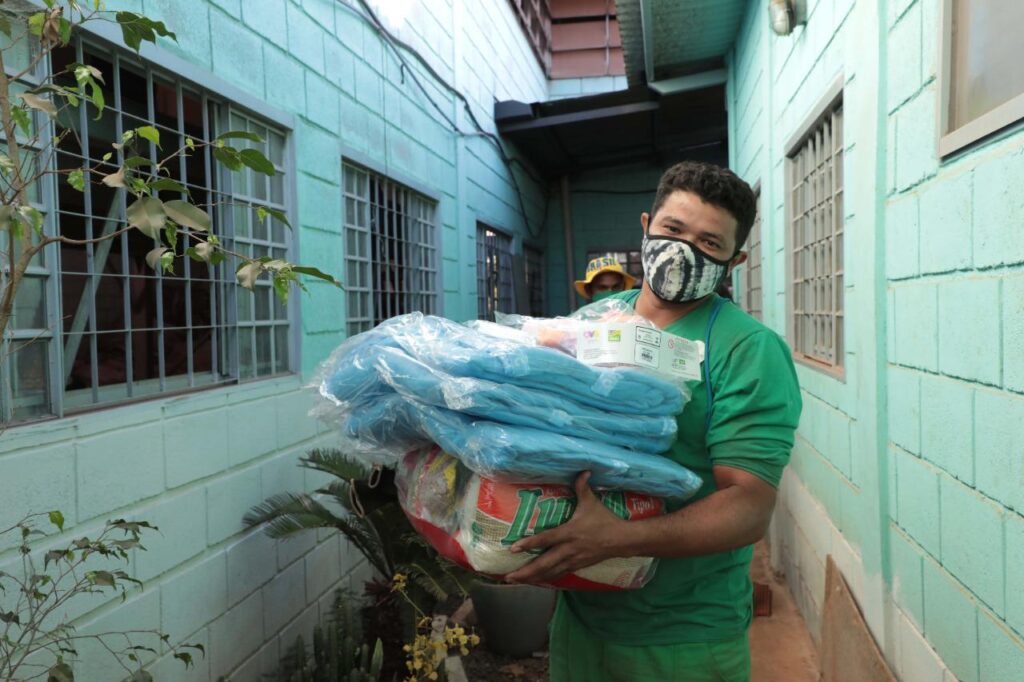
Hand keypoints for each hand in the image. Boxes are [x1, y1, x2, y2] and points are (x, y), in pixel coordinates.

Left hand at [505, 472, 629, 584]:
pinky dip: (546, 579)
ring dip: (533, 578)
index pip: (546, 539)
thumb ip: (582, 487)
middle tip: (508, 577)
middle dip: (526, 571)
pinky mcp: (577, 566)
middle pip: (544, 563)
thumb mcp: (592, 502)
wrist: (622, 540)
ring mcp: (573, 560)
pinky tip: (536, 582)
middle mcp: (569, 549)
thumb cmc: (604, 520)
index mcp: (569, 532)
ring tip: (516, 581)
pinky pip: (559, 574)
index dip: (529, 544)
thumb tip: (584, 470)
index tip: (513, 549)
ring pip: (550, 572)